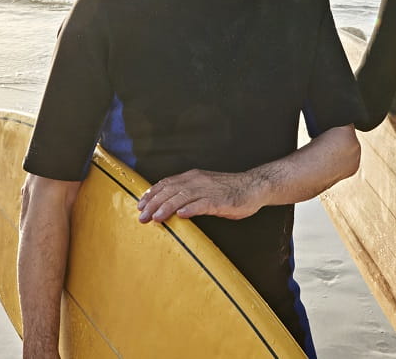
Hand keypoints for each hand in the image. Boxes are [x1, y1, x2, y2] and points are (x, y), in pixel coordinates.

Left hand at [136, 169, 266, 222]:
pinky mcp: (220, 200)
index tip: (140, 205)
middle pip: (170, 190)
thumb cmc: (229, 191)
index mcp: (192, 177)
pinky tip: (181, 215)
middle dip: (154, 203)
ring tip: (156, 218)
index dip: (152, 194)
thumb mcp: (205, 189)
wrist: (254, 186)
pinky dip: (191, 209)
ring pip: (182, 197)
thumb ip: (188, 195)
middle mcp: (198, 181)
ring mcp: (209, 190)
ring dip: (167, 207)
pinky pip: (203, 204)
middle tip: (142, 216)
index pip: (166, 183)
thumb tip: (169, 207)